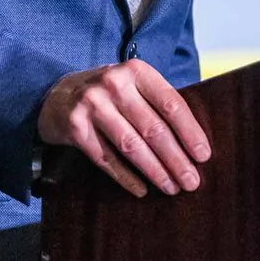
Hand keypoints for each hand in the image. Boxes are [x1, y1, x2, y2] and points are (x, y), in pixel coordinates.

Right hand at [37, 58, 212, 196]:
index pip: (171, 104)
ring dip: (155, 171)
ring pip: (131, 146)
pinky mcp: (75, 127)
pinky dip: (126, 177)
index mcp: (136, 71)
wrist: (56, 94)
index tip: (203, 156)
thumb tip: (194, 142)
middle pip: (153, 129)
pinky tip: (141, 189)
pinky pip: (106, 159)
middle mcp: (114, 84)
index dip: (190, 132)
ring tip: (171, 188)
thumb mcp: (133, 85)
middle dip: (176, 159)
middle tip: (191, 181)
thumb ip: (158, 103)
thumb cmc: (109, 94)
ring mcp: (92, 105)